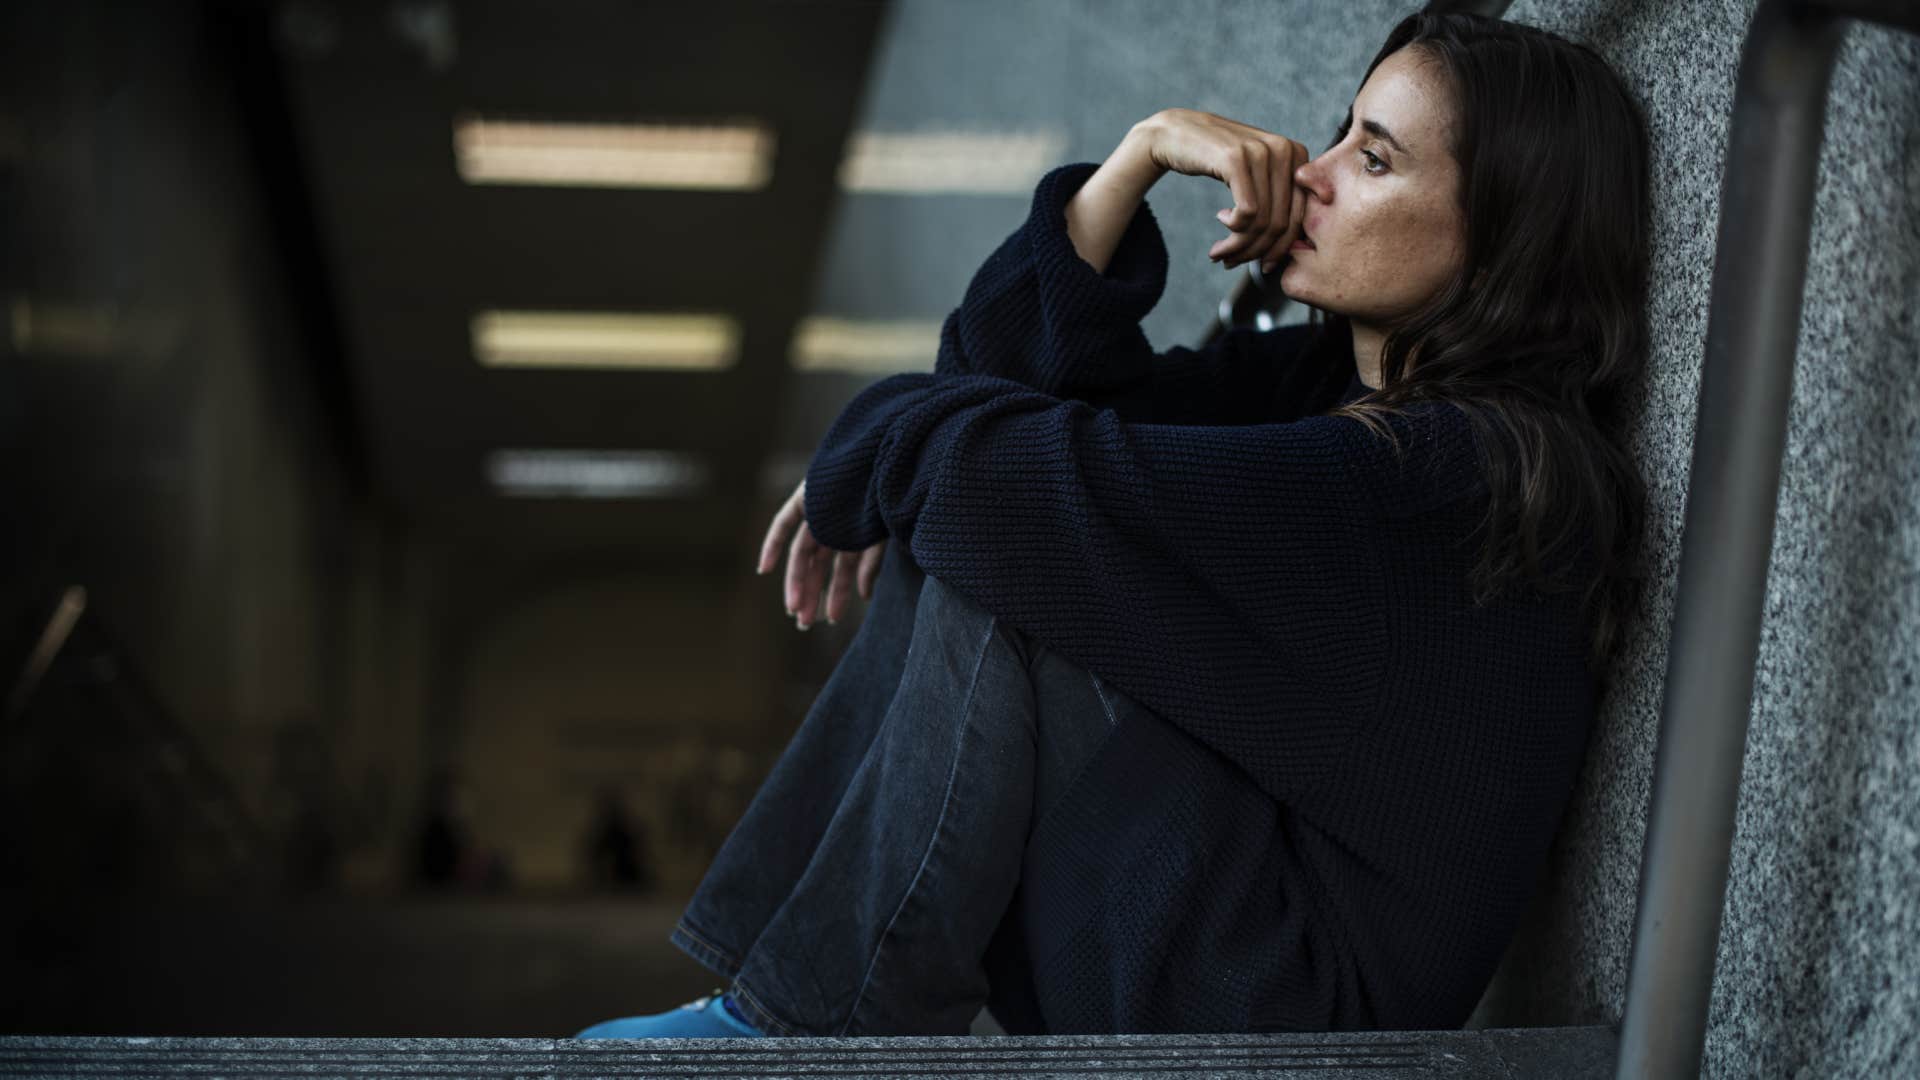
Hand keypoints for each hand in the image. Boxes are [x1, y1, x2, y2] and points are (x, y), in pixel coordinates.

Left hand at [757, 480, 887, 629]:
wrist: (884, 458)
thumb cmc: (889, 497)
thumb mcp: (881, 539)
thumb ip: (870, 564)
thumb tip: (864, 598)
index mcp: (857, 533)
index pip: (842, 568)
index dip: (835, 592)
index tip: (829, 618)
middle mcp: (835, 524)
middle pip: (819, 566)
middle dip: (813, 595)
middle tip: (805, 624)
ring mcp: (819, 511)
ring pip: (803, 554)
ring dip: (798, 583)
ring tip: (795, 611)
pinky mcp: (805, 496)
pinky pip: (784, 523)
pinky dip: (773, 544)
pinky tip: (764, 570)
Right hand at [1134, 108, 1310, 272]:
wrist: (1176, 134)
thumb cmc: (1217, 161)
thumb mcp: (1255, 175)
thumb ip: (1279, 198)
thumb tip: (1299, 247)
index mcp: (1296, 153)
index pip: (1299, 215)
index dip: (1280, 248)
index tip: (1261, 265)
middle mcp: (1284, 149)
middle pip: (1281, 223)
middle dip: (1256, 252)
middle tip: (1232, 262)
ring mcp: (1261, 151)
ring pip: (1262, 222)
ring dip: (1238, 246)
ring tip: (1219, 252)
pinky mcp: (1237, 159)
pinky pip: (1247, 213)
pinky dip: (1232, 229)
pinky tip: (1219, 219)